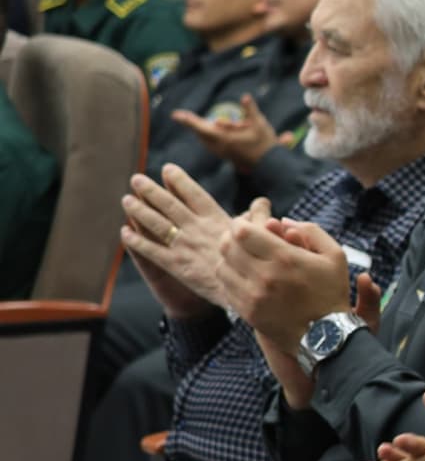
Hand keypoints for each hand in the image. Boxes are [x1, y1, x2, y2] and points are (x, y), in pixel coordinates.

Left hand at [121, 167, 254, 313]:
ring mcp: (185, 246)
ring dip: (138, 210)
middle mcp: (197, 228)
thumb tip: (262, 202)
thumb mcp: (263, 235)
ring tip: (126, 200)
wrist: (246, 291)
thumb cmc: (257, 263)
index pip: (194, 193)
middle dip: (150, 190)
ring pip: (155, 223)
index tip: (166, 169)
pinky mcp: (176, 265)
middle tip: (136, 179)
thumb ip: (258, 216)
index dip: (179, 180)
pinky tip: (125, 233)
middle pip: (168, 204)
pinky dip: (136, 241)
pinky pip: (150, 250)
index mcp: (217, 219)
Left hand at [170, 93, 278, 169]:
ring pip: (206, 139)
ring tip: (192, 122)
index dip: (188, 120)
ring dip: (201, 130)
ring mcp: (223, 152)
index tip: (175, 115)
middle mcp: (221, 146)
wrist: (271, 166)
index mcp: (225, 139)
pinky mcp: (227, 155)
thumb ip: (251, 110)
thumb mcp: (260, 124)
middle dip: (194, 124)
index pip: (202, 127)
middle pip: (201, 133)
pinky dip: (208, 136)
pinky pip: (212, 144)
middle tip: (183, 116)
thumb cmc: (265, 145)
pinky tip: (210, 133)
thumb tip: (245, 96)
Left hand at [216, 215, 350, 351]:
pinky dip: (229, 278)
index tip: (246, 226)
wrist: (328, 337)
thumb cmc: (332, 293)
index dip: (240, 224)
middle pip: (227, 247)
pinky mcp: (248, 312)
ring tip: (240, 259)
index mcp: (286, 258)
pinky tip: (242, 277)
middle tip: (239, 239)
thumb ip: (311, 231)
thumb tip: (282, 220)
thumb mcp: (335, 256)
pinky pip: (226, 288)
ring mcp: (254, 296)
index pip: (242, 232)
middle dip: (230, 238)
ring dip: (228, 259)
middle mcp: (265, 276)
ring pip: (222, 266)